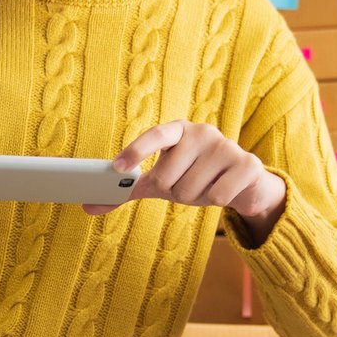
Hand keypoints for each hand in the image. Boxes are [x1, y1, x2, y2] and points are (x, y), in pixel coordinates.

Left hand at [85, 120, 286, 229]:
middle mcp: (202, 132)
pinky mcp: (247, 164)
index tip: (117, 168)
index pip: (155, 135)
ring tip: (206, 187)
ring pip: (191, 191)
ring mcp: (227, 146)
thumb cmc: (197, 177)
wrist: (245, 183)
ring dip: (195, 199)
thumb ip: (130, 190)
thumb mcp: (164, 181)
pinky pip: (217, 197)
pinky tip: (224, 191)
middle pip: (168, 178)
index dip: (135, 150)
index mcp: (179, 131)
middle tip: (186, 185)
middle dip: (173, 192)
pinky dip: (215, 202)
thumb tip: (88, 206)